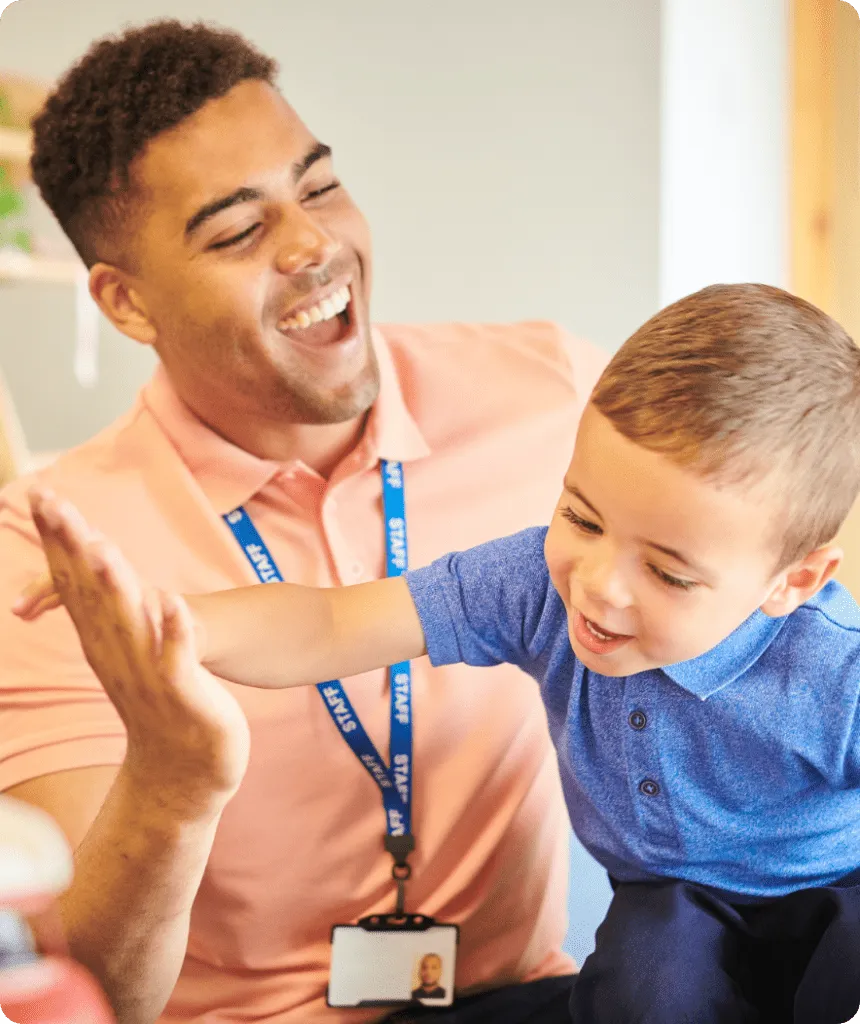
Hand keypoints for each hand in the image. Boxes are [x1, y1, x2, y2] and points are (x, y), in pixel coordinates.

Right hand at [14, 489, 249, 813]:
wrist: (182, 773)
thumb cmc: (157, 704)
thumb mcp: (124, 652)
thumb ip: (105, 610)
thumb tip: (88, 558)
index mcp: (103, 639)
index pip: (74, 581)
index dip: (60, 538)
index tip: (43, 495)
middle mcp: (117, 652)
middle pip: (90, 592)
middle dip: (72, 546)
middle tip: (50, 502)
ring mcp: (149, 674)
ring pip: (128, 623)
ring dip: (114, 586)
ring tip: (99, 547)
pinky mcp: (186, 695)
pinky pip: (178, 660)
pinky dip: (174, 634)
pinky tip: (172, 604)